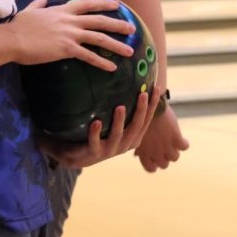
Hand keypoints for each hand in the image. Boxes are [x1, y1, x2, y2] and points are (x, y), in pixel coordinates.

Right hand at [10, 0, 135, 70]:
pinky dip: (102, 62)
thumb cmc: (19, 26)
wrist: (13, 39)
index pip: (87, 5)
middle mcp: (70, 20)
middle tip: (132, 29)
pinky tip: (112, 68)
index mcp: (62, 10)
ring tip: (129, 51)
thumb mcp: (30, 10)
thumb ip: (39, 3)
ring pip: (99, 38)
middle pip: (100, 21)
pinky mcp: (67, 49)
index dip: (104, 4)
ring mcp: (70, 34)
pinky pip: (89, 56)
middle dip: (117, 25)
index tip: (117, 5)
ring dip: (116, 45)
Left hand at [40, 86, 160, 168]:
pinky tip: (96, 122)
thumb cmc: (102, 134)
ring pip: (118, 135)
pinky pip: (95, 142)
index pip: (146, 120)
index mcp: (133, 138)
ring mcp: (110, 150)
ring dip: (119, 121)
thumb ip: (126, 109)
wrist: (79, 155)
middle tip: (142, 94)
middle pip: (136, 127)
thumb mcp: (116, 123)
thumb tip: (134, 81)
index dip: (153, 105)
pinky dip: (96, 133)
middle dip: (140, 110)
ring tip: (120, 107)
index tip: (157, 88)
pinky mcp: (94, 153)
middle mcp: (125, 145)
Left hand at [134, 103, 188, 171]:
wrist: (148, 104)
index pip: (151, 168)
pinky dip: (184, 143)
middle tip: (165, 149)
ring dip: (175, 151)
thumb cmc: (141, 118)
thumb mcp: (136, 135)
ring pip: (175, 157)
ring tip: (173, 142)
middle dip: (165, 158)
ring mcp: (166, 146)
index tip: (156, 158)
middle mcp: (155, 152)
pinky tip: (182, 138)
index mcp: (143, 153)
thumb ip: (139, 147)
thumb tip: (137, 156)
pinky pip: (184, 147)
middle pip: (164, 165)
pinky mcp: (176, 138)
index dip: (155, 164)